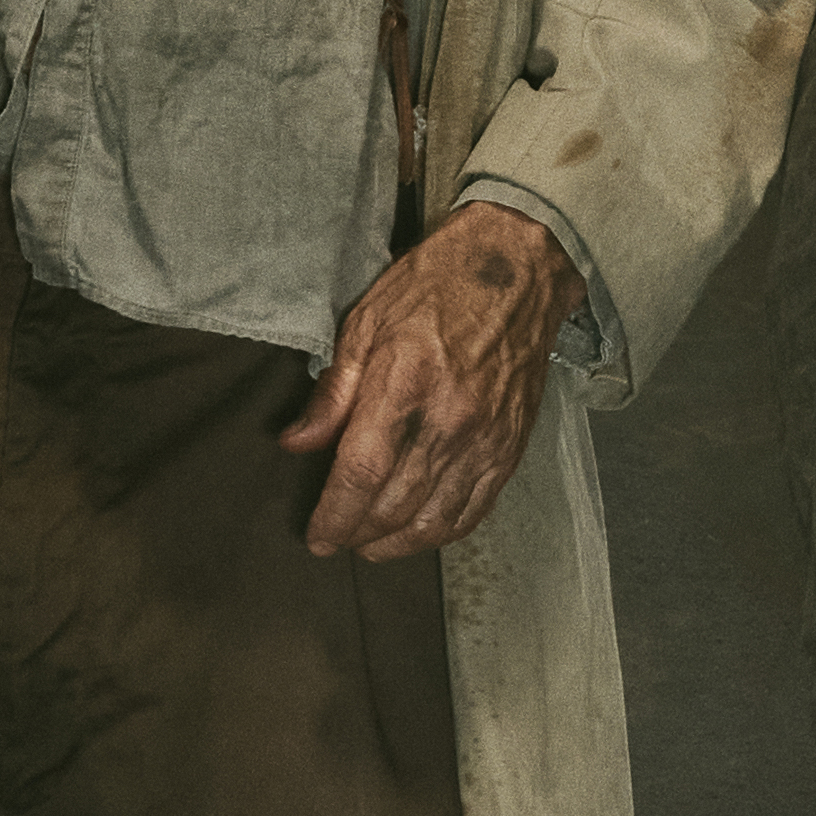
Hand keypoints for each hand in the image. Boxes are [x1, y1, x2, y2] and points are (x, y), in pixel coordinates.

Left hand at [286, 200, 572, 562]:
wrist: (518, 268)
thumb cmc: (437, 285)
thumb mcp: (367, 321)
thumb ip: (334, 390)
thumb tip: (296, 443)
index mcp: (405, 384)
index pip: (362, 471)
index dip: (335, 514)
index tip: (317, 535)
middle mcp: (449, 420)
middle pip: (396, 504)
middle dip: (358, 534)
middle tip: (335, 540)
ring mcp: (486, 438)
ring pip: (437, 519)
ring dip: (397, 545)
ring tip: (370, 547)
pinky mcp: (511, 446)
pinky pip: (476, 509)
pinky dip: (444, 533)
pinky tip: (419, 535)